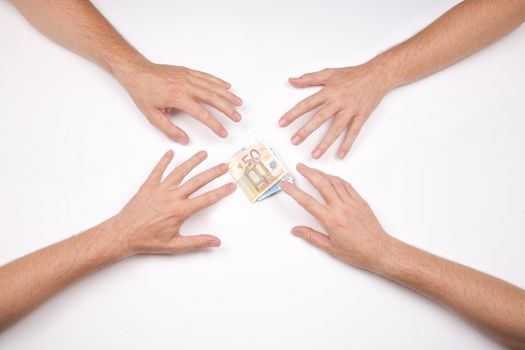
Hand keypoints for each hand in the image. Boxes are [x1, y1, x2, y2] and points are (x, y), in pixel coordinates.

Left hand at [112, 150, 235, 255]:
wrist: (123, 234)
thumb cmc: (147, 240)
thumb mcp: (175, 246)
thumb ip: (197, 242)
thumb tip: (216, 242)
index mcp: (180, 211)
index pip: (207, 199)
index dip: (221, 192)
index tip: (231, 186)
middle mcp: (172, 197)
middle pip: (197, 181)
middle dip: (212, 173)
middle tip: (224, 166)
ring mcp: (160, 190)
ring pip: (180, 172)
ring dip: (193, 162)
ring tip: (203, 154)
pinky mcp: (148, 186)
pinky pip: (157, 170)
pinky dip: (164, 161)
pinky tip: (170, 153)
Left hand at [117, 61, 242, 142]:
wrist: (136, 71)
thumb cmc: (143, 93)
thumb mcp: (152, 116)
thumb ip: (170, 129)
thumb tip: (184, 140)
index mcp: (178, 98)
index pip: (202, 114)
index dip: (215, 125)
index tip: (223, 132)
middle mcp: (186, 86)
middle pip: (213, 98)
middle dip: (227, 109)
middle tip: (237, 118)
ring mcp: (188, 77)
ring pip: (213, 87)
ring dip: (227, 95)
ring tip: (239, 103)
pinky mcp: (187, 71)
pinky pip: (206, 77)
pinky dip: (218, 82)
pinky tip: (227, 86)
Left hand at [279, 62, 393, 158]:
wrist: (377, 74)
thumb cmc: (353, 74)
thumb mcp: (329, 73)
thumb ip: (309, 78)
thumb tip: (292, 81)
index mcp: (328, 91)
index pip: (307, 104)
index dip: (293, 114)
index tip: (282, 123)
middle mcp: (338, 101)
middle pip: (319, 118)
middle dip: (305, 131)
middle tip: (294, 141)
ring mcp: (350, 110)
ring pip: (336, 129)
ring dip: (325, 143)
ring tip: (315, 155)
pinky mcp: (361, 116)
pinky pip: (353, 132)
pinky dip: (347, 144)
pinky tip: (340, 154)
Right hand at [281, 163, 391, 269]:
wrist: (378, 250)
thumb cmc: (356, 251)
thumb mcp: (330, 248)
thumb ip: (311, 236)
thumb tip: (296, 230)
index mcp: (330, 220)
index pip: (307, 201)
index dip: (294, 191)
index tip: (285, 184)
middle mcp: (340, 208)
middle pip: (321, 184)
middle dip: (309, 173)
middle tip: (300, 167)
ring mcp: (351, 203)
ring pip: (334, 182)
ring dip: (322, 174)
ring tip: (313, 170)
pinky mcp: (360, 201)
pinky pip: (347, 186)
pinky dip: (337, 179)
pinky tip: (332, 177)